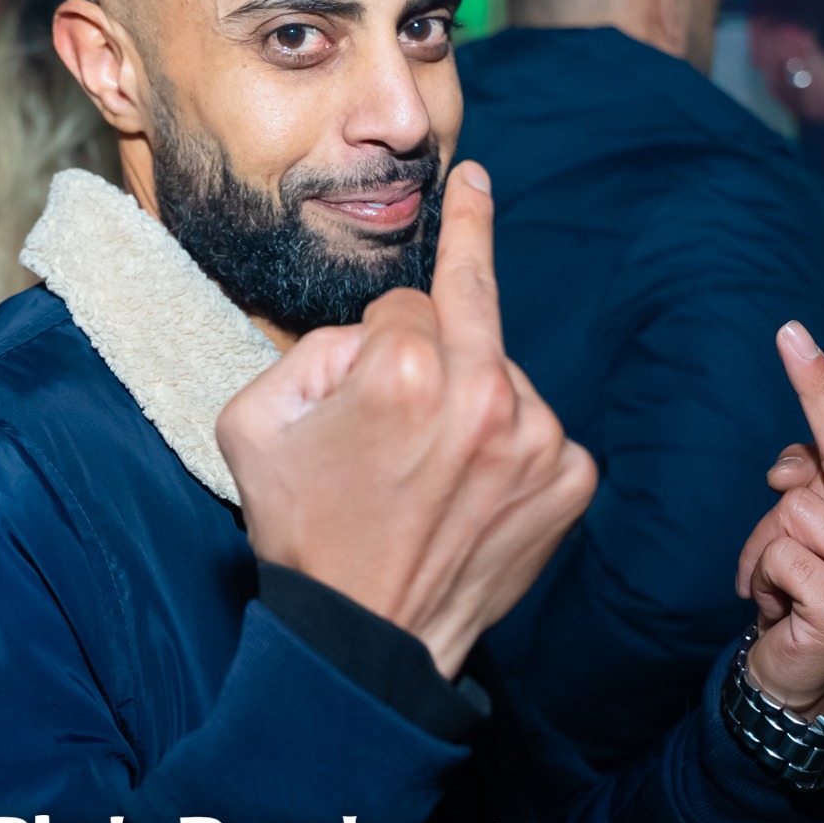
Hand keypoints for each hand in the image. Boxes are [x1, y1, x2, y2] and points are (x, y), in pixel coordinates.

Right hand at [218, 162, 597, 679]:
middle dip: (468, 241)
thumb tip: (369, 333)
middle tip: (475, 179)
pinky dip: (506, 443)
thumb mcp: (253, 421)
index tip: (376, 332)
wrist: (367, 642)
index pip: (403, 300)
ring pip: (500, 370)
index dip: (370, 338)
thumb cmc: (305, 531)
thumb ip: (306, 349)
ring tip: (430, 466)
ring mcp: (537, 439)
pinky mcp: (570, 479)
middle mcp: (484, 393)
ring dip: (470, 393)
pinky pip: (535, 427)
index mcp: (405, 370)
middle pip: (469, 305)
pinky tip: (471, 487)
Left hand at [735, 321, 823, 718]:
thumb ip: (815, 480)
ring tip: (788, 586)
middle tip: (779, 514)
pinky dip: (763, 577)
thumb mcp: (819, 525)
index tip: (790, 332)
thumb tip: (791, 467)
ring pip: (796, 511)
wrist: (806, 685)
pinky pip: (780, 554)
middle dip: (791, 478)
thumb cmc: (812, 592)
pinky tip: (784, 610)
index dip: (818, 393)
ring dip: (769, 547)